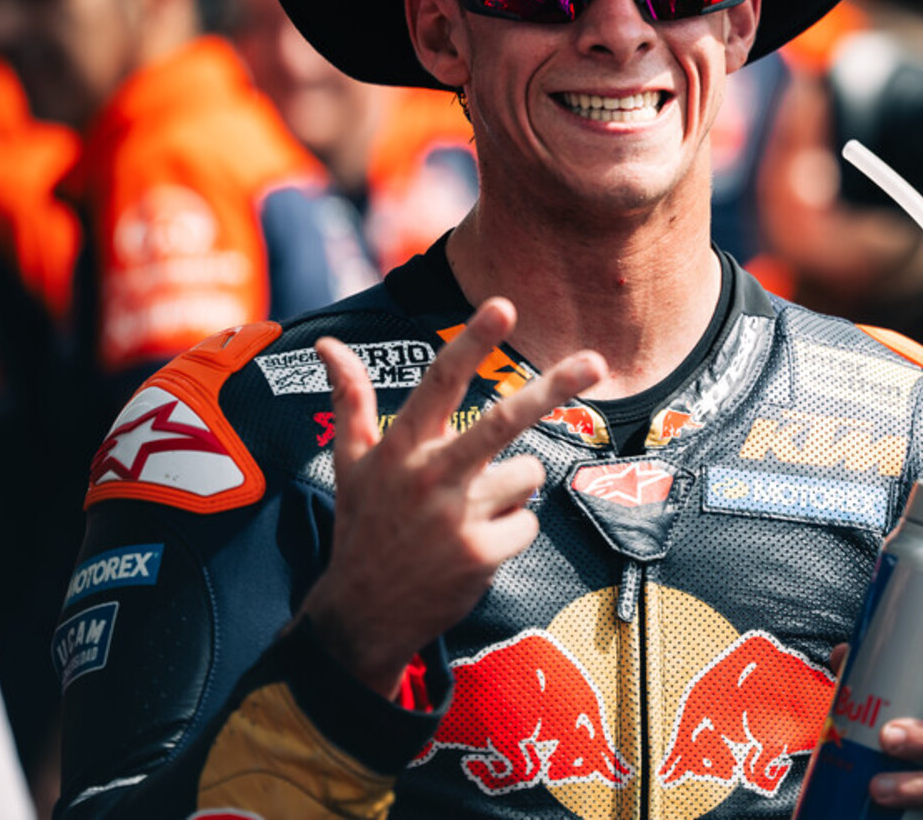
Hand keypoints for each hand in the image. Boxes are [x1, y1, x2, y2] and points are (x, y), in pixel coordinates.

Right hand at [299, 298, 601, 695]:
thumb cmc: (363, 528)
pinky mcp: (481, 555)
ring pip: (526, 475)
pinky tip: (476, 547)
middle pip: (503, 421)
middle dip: (553, 387)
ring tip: (470, 514)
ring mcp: (457, 517)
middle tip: (595, 361)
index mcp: (401, 448)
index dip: (472, 342)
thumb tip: (327, 342)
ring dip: (512, 489)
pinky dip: (512, 531)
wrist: (362, 617)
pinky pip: (527, 521)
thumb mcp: (350, 463)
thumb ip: (349, 399)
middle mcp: (430, 476)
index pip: (440, 383)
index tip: (502, 305)